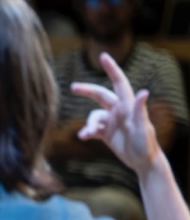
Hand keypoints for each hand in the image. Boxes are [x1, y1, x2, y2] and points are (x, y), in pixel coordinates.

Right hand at [71, 52, 159, 175]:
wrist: (144, 163)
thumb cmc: (146, 146)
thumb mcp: (143, 128)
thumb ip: (141, 111)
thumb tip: (144, 92)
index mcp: (128, 106)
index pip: (119, 83)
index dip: (111, 69)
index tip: (102, 56)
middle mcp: (119, 111)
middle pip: (100, 95)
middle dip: (86, 90)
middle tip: (73, 87)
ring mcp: (112, 122)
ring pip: (93, 116)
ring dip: (88, 125)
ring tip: (85, 135)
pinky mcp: (106, 133)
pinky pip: (92, 129)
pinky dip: (86, 132)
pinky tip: (83, 138)